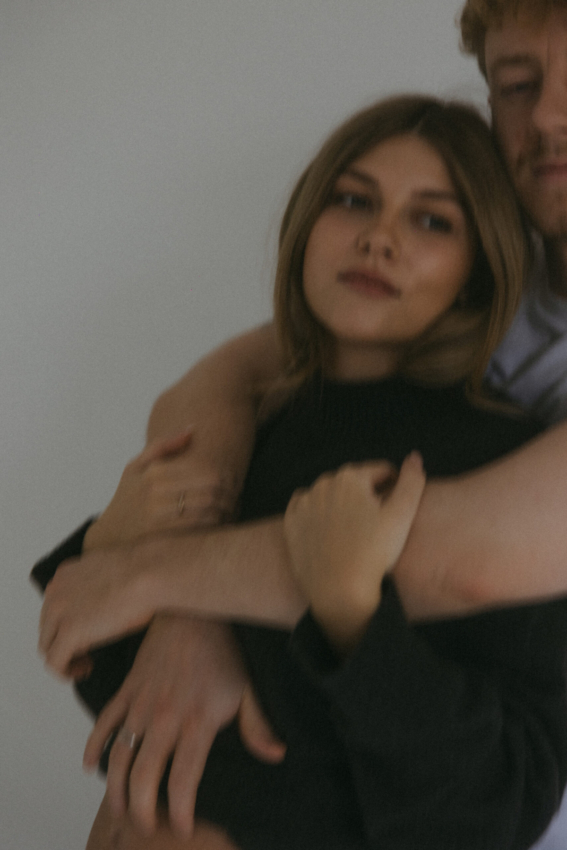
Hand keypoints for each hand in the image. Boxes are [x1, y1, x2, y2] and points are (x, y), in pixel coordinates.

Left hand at [39, 545, 159, 676]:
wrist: (150, 573)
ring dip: (65, 659)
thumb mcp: (112, 570)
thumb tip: (108, 598)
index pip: (54, 608)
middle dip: (64, 642)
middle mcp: (56, 591)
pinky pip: (55, 663)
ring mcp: (59, 611)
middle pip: (48, 628)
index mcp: (65, 575)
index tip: (87, 634)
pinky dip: (66, 672)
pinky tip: (86, 670)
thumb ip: (98, 583)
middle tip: (87, 653)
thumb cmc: (145, 572)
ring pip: (47, 646)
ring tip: (86, 664)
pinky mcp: (69, 632)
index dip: (67, 625)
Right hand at [83, 614, 284, 837]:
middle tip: (147, 827)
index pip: (183, 781)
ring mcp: (142, 704)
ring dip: (115, 787)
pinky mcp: (127, 690)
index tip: (183, 828)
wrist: (193, 613)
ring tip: (120, 809)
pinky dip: (94, 746)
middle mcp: (165, 718)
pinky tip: (91, 766)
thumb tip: (276, 755)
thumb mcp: (247, 688)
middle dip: (142, 810)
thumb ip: (258, 725)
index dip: (180, 812)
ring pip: (119, 755)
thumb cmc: (223, 652)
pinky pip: (104, 722)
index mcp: (196, 722)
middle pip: (144, 777)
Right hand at [84, 429, 237, 551]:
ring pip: (207, 507)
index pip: (203, 468)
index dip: (225, 473)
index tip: (234, 477)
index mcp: (154, 472)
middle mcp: (155, 491)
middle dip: (230, 491)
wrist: (109, 534)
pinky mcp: (161, 535)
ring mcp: (158, 514)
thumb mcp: (135, 466)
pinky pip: (198, 527)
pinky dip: (215, 524)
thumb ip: (163, 445)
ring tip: (233, 508)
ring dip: (226, 508)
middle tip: (238, 494)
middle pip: (209, 487)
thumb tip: (192, 429)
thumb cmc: (127, 497)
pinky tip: (221, 522)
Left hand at [284, 453, 425, 651]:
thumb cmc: (374, 554)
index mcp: (351, 476)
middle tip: (376, 528)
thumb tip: (414, 457)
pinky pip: (308, 510)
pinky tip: (331, 534)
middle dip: (368, 497)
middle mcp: (323, 483)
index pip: (381, 472)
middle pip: (356, 483)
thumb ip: (412, 481)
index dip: (394, 490)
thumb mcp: (402, 515)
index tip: (395, 513)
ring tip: (355, 534)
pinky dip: (320, 516)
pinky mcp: (291, 522)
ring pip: (332, 496)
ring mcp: (304, 502)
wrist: (338, 591)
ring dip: (344, 506)